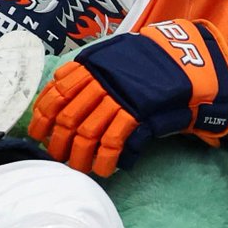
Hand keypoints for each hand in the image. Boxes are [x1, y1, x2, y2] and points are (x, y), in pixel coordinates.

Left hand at [27, 18, 227, 175]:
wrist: (189, 62)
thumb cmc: (151, 64)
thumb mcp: (116, 57)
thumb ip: (89, 70)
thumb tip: (58, 84)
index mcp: (93, 65)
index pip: (56, 91)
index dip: (43, 115)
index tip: (38, 133)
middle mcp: (102, 80)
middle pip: (68, 115)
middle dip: (58, 141)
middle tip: (56, 157)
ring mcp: (120, 96)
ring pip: (88, 131)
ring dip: (79, 155)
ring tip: (77, 169)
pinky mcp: (138, 112)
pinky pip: (114, 140)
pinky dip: (106, 159)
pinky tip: (104, 170)